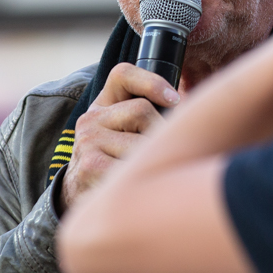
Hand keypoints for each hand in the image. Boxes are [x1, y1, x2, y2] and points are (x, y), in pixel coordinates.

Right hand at [59, 63, 180, 212]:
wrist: (81, 196)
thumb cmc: (116, 162)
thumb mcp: (126, 133)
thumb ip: (150, 116)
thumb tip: (192, 113)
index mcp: (103, 105)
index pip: (123, 75)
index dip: (151, 82)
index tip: (175, 100)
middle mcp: (91, 119)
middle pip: (142, 110)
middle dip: (160, 132)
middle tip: (158, 154)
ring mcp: (88, 142)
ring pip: (141, 140)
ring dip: (154, 159)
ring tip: (147, 172)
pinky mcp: (90, 166)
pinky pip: (133, 166)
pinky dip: (144, 177)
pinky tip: (138, 185)